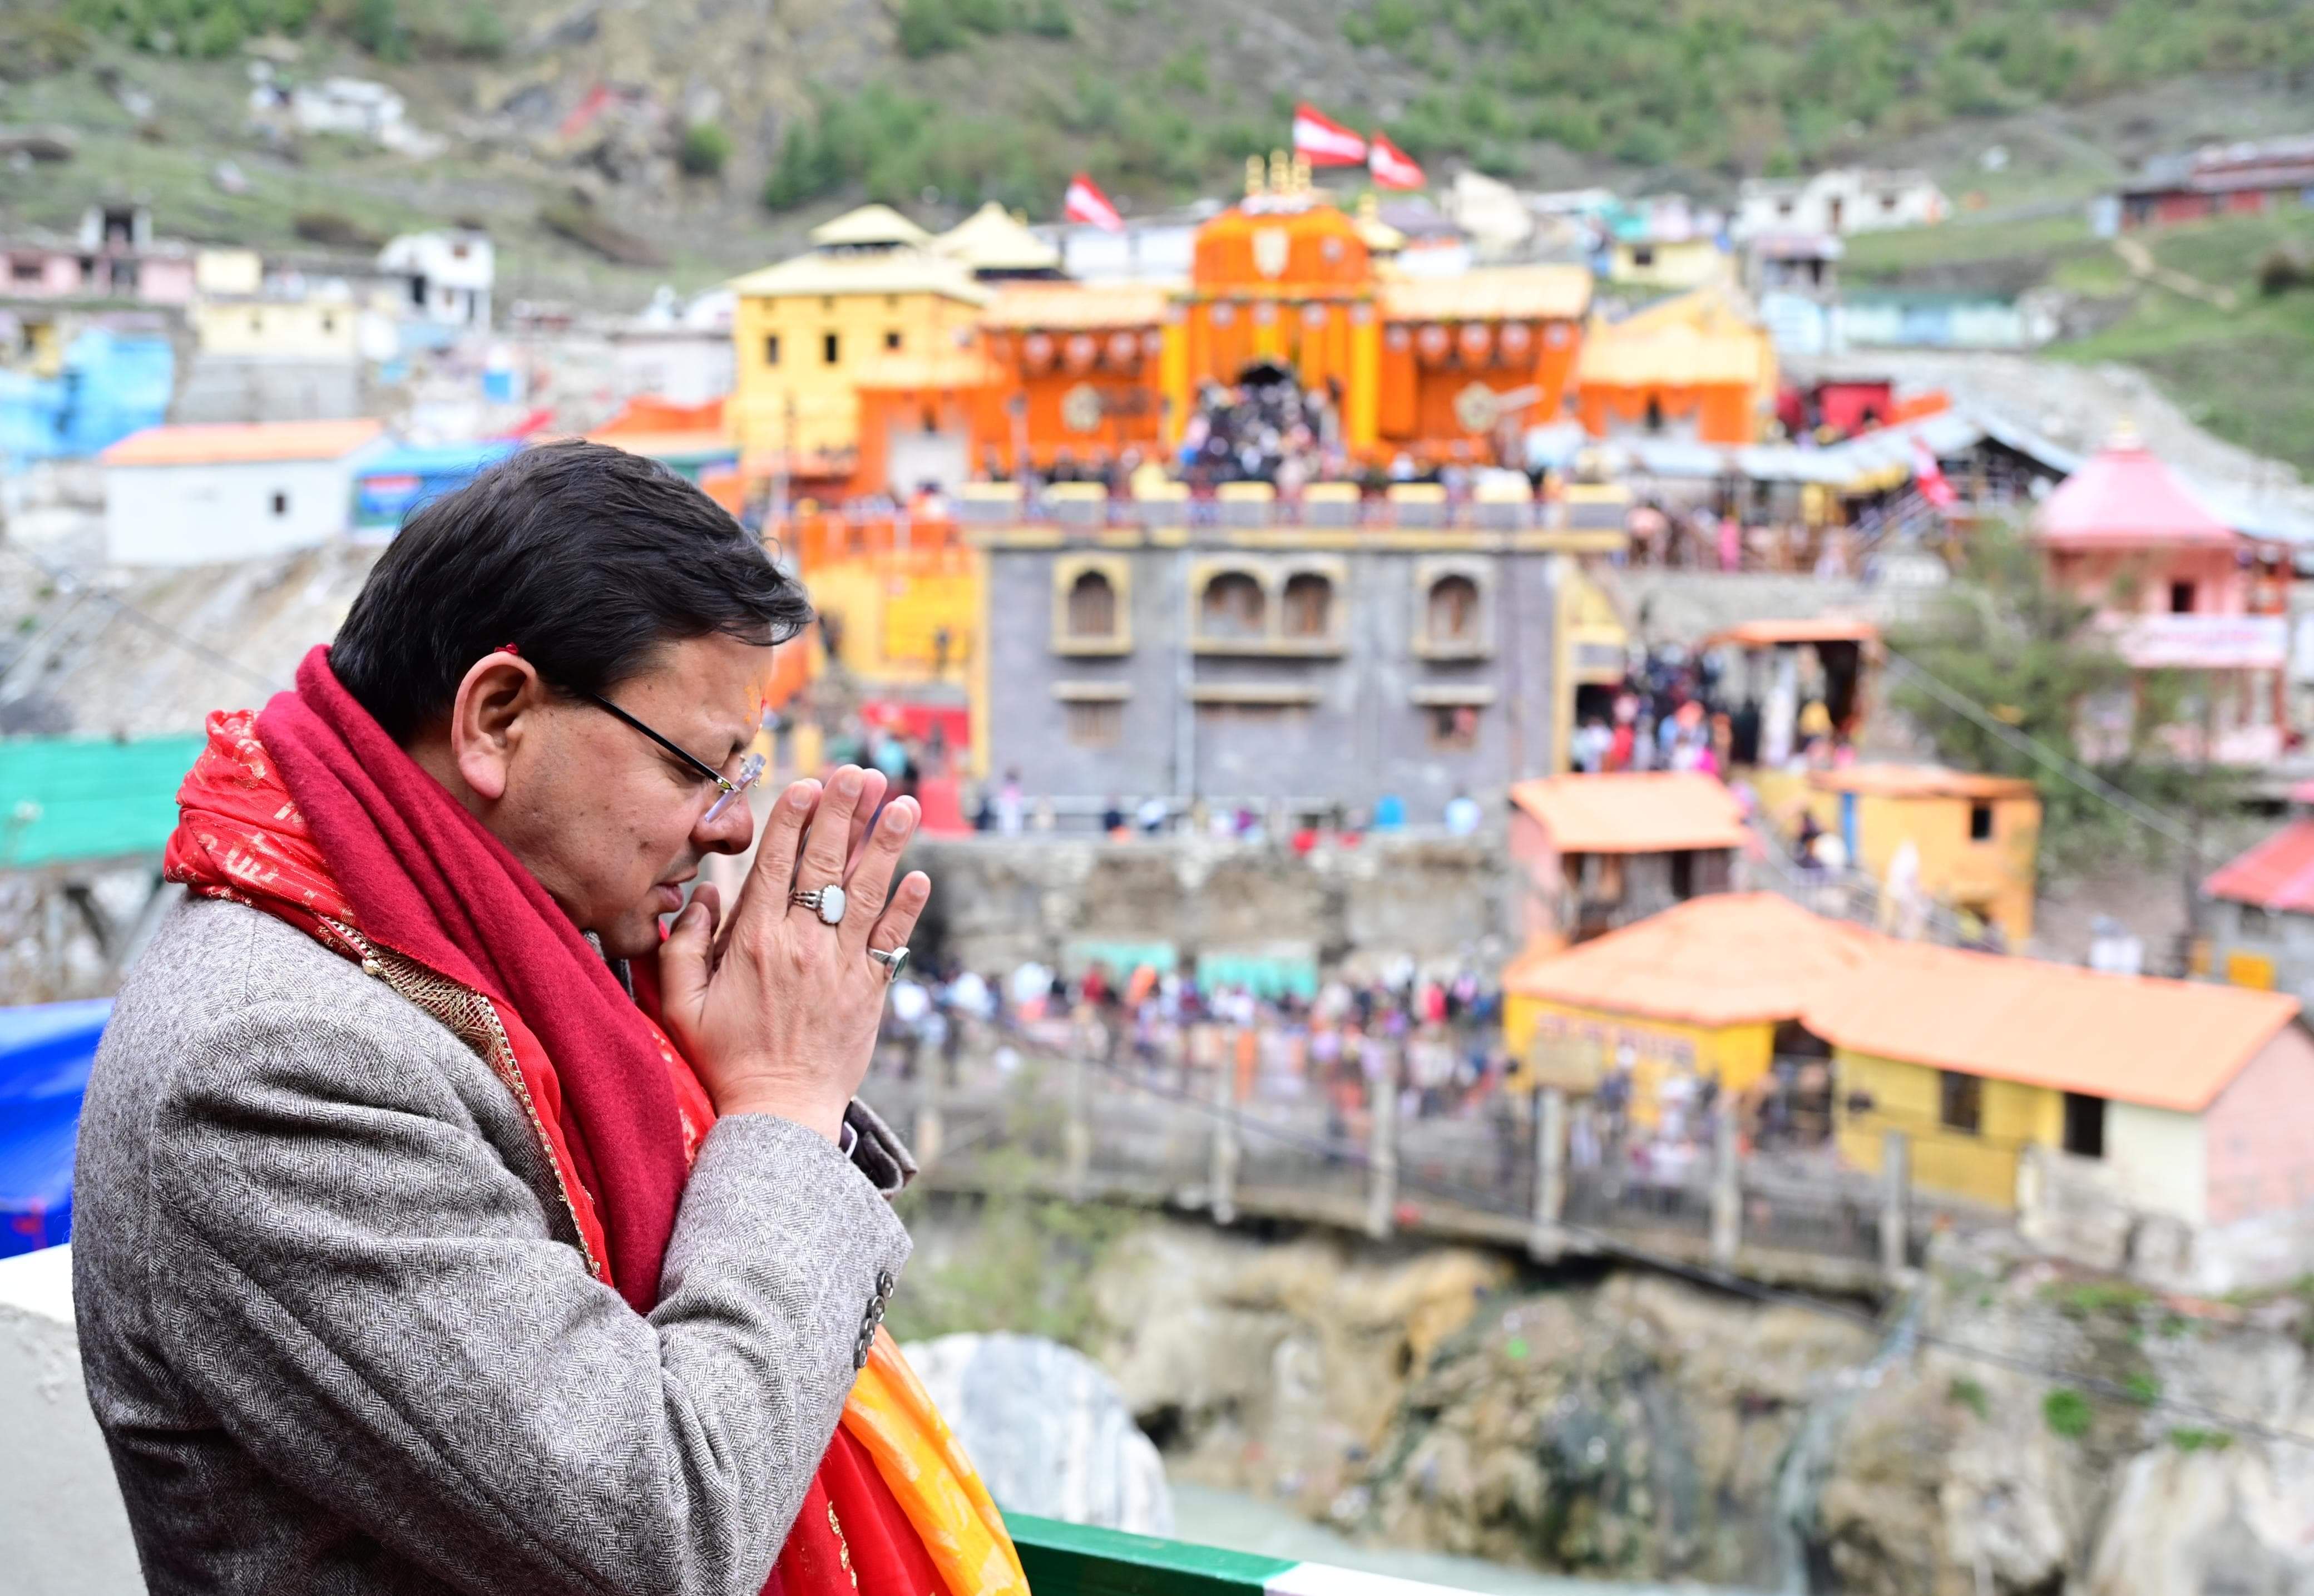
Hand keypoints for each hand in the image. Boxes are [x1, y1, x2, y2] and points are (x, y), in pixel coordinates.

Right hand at [658, 765, 930, 1140]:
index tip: (808, 784)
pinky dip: (907, 909)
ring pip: (865, 894)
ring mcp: (840, 967)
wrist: (777, 1116)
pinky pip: (892, 942)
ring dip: (887, 845)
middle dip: (844, 813)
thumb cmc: (722, 1059)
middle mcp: (801, 946)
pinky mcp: (869, 991)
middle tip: (861, 772)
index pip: (776, 866)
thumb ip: (680, 945)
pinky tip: (920, 876)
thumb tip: (702, 894)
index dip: (794, 820)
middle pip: (825, 865)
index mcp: (752, 943)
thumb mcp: (679, 1004)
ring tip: (904, 802)